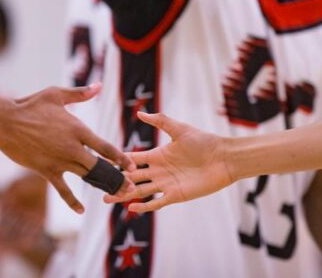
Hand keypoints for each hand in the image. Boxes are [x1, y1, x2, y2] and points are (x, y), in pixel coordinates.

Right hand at [0, 83, 134, 213]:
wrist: (5, 122)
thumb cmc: (30, 105)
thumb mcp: (56, 95)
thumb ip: (80, 94)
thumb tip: (99, 85)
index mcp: (78, 129)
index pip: (105, 147)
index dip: (121, 158)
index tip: (132, 166)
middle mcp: (72, 147)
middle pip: (100, 166)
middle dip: (117, 177)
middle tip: (131, 186)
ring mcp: (60, 161)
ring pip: (86, 177)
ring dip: (103, 186)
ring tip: (118, 195)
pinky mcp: (47, 171)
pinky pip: (63, 189)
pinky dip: (72, 201)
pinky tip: (81, 210)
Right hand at [103, 112, 233, 212]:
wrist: (223, 158)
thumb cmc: (204, 142)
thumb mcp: (180, 129)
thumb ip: (160, 121)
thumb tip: (140, 113)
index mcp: (157, 155)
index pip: (133, 158)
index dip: (118, 161)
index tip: (101, 162)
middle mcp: (159, 170)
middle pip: (132, 177)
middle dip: (115, 181)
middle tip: (97, 186)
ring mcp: (166, 184)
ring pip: (140, 191)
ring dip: (124, 195)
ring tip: (107, 199)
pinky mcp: (175, 195)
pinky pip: (156, 202)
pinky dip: (144, 206)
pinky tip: (131, 208)